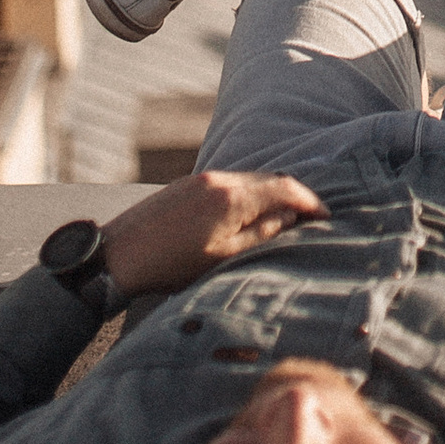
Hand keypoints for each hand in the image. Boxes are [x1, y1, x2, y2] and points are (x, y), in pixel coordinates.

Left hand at [98, 170, 323, 299]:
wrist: (118, 255)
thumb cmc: (170, 264)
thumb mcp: (223, 258)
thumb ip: (261, 234)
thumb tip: (290, 218)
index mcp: (232, 198)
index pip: (285, 188)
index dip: (310, 201)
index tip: (326, 216)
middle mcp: (219, 179)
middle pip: (268, 179)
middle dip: (292, 197)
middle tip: (309, 219)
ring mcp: (200, 178)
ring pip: (248, 180)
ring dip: (267, 196)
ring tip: (280, 221)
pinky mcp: (186, 184)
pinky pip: (228, 183)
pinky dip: (245, 196)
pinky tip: (245, 217)